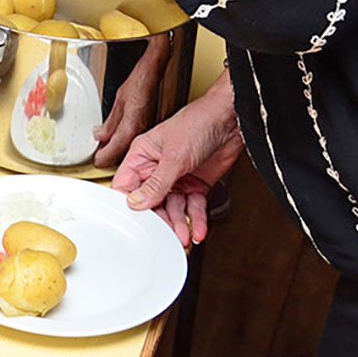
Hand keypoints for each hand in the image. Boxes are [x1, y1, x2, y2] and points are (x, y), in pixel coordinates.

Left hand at [93, 34, 170, 167]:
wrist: (157, 69)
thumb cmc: (141, 79)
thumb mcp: (120, 98)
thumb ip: (110, 121)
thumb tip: (100, 135)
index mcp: (131, 125)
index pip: (114, 150)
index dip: (103, 157)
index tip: (95, 160)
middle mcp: (140, 130)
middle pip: (122, 152)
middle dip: (109, 155)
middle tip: (98, 155)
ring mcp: (146, 128)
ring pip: (128, 146)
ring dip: (116, 148)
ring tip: (105, 148)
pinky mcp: (149, 124)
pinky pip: (134, 138)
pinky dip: (124, 140)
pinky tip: (118, 137)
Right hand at [111, 79, 245, 245]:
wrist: (231, 120)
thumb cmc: (198, 122)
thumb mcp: (174, 156)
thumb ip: (156, 183)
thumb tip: (136, 202)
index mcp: (143, 155)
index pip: (127, 185)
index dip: (128, 204)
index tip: (135, 222)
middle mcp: (157, 167)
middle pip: (150, 202)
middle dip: (159, 220)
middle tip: (164, 235)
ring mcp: (176, 177)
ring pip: (172, 208)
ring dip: (178, 223)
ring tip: (183, 236)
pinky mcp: (195, 184)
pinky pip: (192, 207)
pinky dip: (196, 219)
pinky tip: (198, 230)